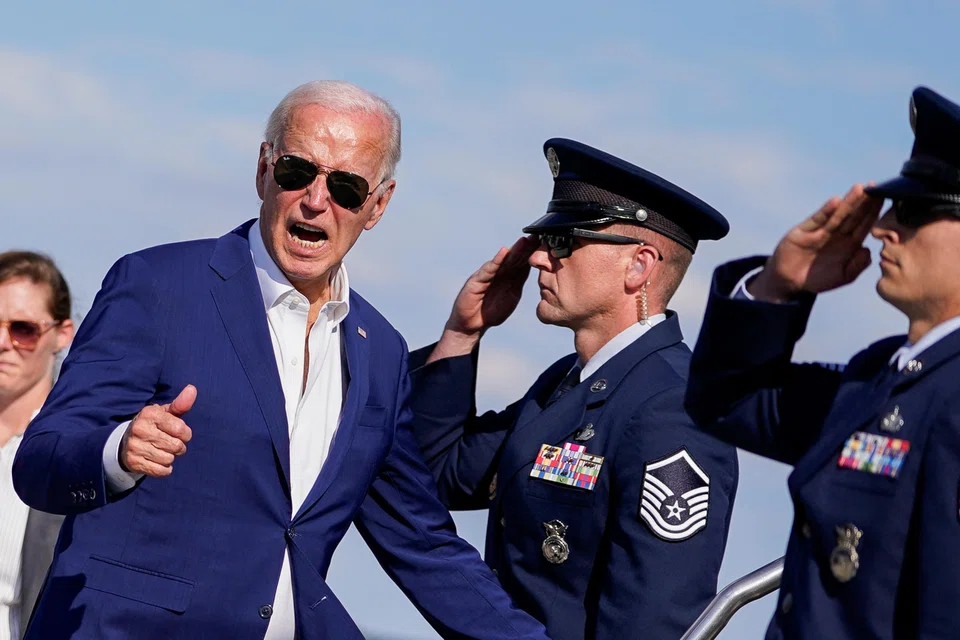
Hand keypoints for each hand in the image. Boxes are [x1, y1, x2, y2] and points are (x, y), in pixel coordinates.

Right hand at [120, 385, 195, 476]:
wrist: (127, 442)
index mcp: (150, 414)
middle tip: (172, 444)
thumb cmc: (154, 425)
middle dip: (179, 447)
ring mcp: (134, 447)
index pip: (180, 429)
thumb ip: (180, 404)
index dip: (186, 434)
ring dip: (171, 457)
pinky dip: (164, 469)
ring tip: (163, 451)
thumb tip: (192, 389)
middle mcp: (140, 429)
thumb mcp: (165, 413)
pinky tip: (159, 461)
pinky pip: (160, 471)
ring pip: (168, 459)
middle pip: (176, 446)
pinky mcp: (133, 462)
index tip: (180, 433)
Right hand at [428, 237, 536, 361]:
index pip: (523, 262)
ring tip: (524, 241)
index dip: (533, 253)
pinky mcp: (477, 280)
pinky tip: (504, 252)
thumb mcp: (511, 295)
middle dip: (526, 247)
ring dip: (514, 250)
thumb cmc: (491, 311)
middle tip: (537, 236)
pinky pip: (488, 270)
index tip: (546, 243)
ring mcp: (487, 275)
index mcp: (509, 277)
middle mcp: (499, 272)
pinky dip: (496, 261)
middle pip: (514, 258)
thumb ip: (519, 281)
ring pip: (503, 261)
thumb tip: (534, 270)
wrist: (472, 324)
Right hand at [749, 184, 882, 301]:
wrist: (789, 282)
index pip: (865, 224)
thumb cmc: (817, 278)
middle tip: (877, 186)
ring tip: (860, 189)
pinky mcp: (804, 231)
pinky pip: (817, 220)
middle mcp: (837, 234)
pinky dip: (826, 211)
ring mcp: (820, 231)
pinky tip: (835, 202)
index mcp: (849, 243)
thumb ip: (858, 265)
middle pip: (854, 215)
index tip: (887, 198)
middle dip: (865, 202)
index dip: (875, 212)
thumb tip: (869, 250)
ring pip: (838, 214)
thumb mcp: (843, 276)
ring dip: (849, 202)